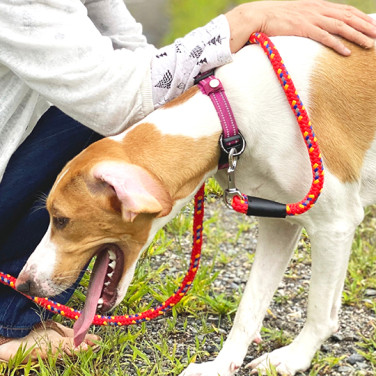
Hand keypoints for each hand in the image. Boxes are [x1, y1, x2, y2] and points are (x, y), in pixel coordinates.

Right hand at [225, 0, 375, 54]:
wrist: (258, 15)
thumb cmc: (275, 17)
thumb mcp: (296, 14)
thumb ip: (309, 18)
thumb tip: (316, 27)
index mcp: (318, 5)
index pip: (345, 10)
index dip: (361, 18)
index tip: (372, 26)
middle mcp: (318, 9)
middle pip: (348, 17)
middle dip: (365, 26)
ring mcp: (311, 18)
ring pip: (341, 26)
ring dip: (357, 36)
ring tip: (370, 44)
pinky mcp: (303, 28)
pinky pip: (325, 37)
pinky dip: (338, 44)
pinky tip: (347, 52)